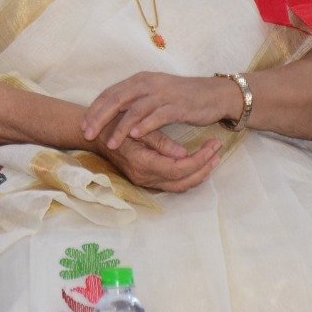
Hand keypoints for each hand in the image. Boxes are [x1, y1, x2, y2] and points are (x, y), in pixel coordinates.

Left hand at [81, 72, 243, 148]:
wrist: (214, 95)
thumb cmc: (180, 98)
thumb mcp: (153, 94)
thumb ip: (133, 100)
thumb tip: (109, 112)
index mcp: (140, 80)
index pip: (110, 93)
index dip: (95, 109)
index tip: (83, 125)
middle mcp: (148, 83)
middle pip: (117, 99)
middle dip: (100, 118)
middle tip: (88, 134)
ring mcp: (163, 94)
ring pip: (135, 110)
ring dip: (120, 128)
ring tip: (110, 143)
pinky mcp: (178, 105)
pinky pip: (158, 115)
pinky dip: (145, 126)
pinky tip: (135, 136)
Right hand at [93, 129, 221, 193]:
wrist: (94, 134)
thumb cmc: (113, 125)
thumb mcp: (136, 127)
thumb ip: (159, 141)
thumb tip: (183, 153)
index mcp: (142, 163)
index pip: (178, 169)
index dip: (198, 159)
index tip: (212, 146)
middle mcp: (144, 177)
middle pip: (182, 182)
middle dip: (203, 168)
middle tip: (217, 152)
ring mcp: (144, 181)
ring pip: (178, 186)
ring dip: (198, 174)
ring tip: (213, 158)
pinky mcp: (145, 179)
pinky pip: (172, 184)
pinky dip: (188, 176)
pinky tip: (198, 164)